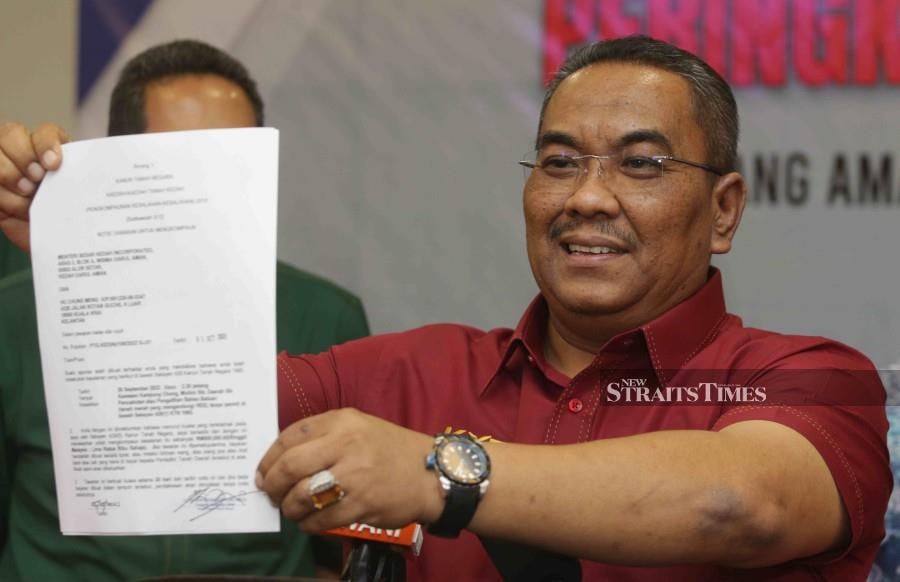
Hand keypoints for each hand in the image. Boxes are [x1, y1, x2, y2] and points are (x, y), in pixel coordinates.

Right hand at [0, 122, 69, 251]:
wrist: (57, 245)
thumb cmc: (72, 219)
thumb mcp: (81, 196)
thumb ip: (81, 177)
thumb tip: (96, 169)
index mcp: (52, 150)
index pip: (45, 131)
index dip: (45, 144)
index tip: (53, 165)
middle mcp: (25, 152)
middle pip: (10, 134)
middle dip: (23, 158)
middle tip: (36, 181)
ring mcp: (5, 167)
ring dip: (10, 176)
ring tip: (28, 194)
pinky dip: (4, 196)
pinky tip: (18, 208)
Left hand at [256, 408, 442, 531]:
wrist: (430, 473)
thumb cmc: (389, 449)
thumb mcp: (358, 427)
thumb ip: (323, 436)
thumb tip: (280, 461)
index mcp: (343, 421)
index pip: (291, 435)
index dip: (269, 458)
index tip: (262, 473)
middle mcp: (347, 444)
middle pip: (290, 466)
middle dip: (272, 485)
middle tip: (270, 494)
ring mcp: (355, 476)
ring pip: (302, 496)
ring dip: (289, 508)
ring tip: (291, 510)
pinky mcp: (362, 505)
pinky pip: (321, 520)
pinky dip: (308, 525)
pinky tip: (310, 522)